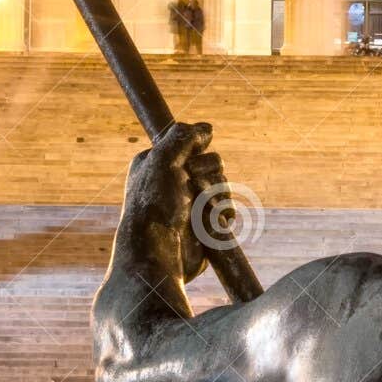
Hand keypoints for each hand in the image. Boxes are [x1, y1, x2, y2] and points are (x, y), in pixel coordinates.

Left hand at [125, 122, 229, 283]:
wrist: (158, 253)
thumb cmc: (153, 205)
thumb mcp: (162, 160)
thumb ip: (183, 136)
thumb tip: (208, 128)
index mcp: (159, 164)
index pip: (193, 144)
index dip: (197, 152)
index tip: (187, 163)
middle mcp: (175, 182)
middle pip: (215, 163)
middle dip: (209, 175)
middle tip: (191, 188)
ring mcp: (191, 203)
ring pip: (224, 185)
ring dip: (216, 195)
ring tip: (198, 209)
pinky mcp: (205, 224)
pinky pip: (228, 209)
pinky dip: (222, 214)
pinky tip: (210, 222)